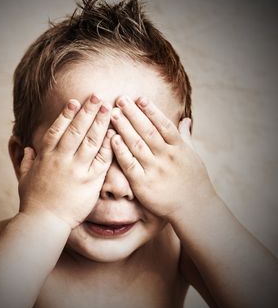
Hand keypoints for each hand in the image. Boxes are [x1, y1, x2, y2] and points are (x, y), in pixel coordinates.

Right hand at [18, 94, 113, 228]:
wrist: (43, 223)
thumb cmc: (32, 202)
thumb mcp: (24, 178)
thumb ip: (26, 161)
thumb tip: (27, 148)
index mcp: (46, 157)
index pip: (57, 130)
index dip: (66, 114)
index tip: (74, 101)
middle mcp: (62, 159)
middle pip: (76, 130)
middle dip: (87, 111)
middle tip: (96, 96)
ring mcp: (77, 170)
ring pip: (90, 141)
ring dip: (100, 123)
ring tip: (108, 108)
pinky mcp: (90, 182)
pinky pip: (101, 160)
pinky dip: (108, 146)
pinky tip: (114, 134)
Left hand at [110, 95, 216, 219]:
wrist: (194, 208)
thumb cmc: (194, 180)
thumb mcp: (193, 156)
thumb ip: (186, 136)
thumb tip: (186, 119)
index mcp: (179, 148)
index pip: (164, 125)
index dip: (151, 111)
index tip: (140, 98)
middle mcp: (167, 156)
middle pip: (147, 131)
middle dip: (133, 114)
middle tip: (120, 99)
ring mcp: (154, 170)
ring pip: (137, 144)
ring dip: (124, 127)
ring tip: (113, 113)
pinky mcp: (143, 184)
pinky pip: (130, 164)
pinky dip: (121, 151)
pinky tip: (113, 138)